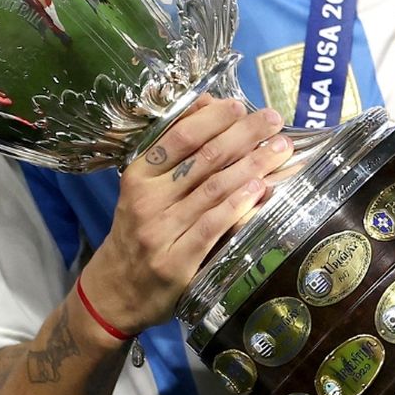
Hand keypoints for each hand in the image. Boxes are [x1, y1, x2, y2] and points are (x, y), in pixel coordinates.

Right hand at [81, 97, 291, 334]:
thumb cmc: (138, 229)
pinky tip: (259, 189)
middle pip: (203, 159)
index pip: (179, 137)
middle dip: (243, 136)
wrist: (115, 290)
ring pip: (213, 190)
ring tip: (279, 150)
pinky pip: (212, 227)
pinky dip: (237, 205)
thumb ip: (173, 150)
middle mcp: (148, 200)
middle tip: (273, 121)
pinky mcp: (177, 262)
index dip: (213, 118)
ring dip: (251, 166)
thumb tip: (207, 104)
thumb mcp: (144, 186)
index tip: (241, 106)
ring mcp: (161, 232)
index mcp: (138, 175)